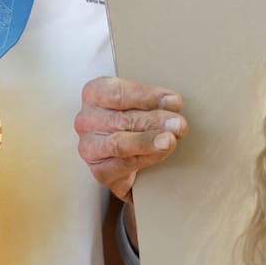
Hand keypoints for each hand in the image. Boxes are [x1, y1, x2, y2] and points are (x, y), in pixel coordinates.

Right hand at [75, 77, 186, 200]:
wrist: (132, 154)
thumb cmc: (136, 121)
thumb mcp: (142, 103)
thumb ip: (154, 101)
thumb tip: (173, 103)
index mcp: (94, 94)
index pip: (117, 93)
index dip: (148, 97)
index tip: (173, 101)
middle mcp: (87, 120)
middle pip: (121, 119)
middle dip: (155, 121)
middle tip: (178, 124)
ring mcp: (90, 147)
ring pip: (119, 144)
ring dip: (149, 141)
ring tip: (170, 140)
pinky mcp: (100, 171)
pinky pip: (123, 166)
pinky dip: (145, 159)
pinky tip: (160, 154)